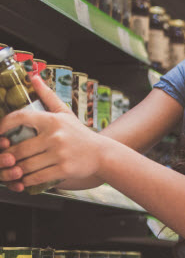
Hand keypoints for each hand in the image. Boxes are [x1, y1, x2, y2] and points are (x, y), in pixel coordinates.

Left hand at [0, 75, 102, 190]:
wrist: (102, 153)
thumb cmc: (79, 133)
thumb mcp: (64, 113)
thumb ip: (47, 95)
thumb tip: (33, 76)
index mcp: (52, 120)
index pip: (19, 118)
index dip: (3, 126)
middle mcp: (55, 136)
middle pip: (18, 149)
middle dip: (7, 157)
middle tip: (5, 158)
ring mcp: (60, 153)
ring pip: (25, 165)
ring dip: (15, 170)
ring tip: (13, 170)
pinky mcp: (64, 169)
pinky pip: (36, 177)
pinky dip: (26, 181)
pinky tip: (24, 179)